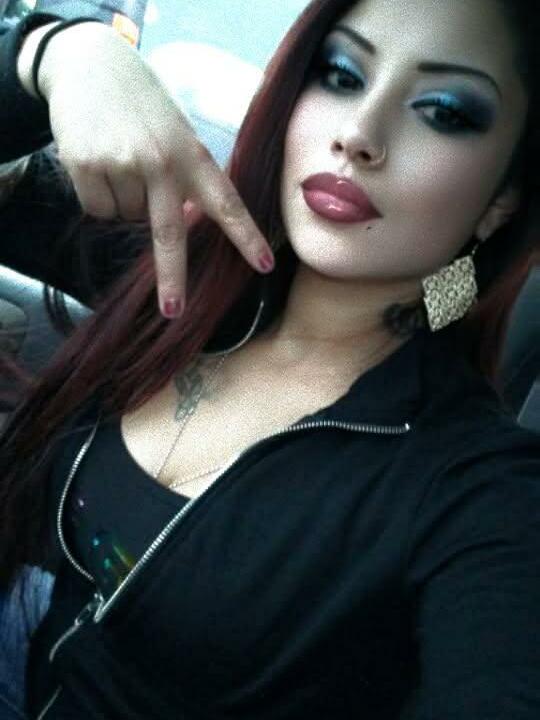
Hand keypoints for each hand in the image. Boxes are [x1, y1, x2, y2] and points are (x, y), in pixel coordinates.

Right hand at [39, 23, 275, 317]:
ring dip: (124, 202)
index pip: (227, 203)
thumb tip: (178, 225)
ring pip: (125, 219)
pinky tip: (99, 162)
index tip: (264, 265)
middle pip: (168, 234)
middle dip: (172, 277)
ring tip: (121, 160)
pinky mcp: (86, 165)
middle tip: (173, 310)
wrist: (91, 64)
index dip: (246, 237)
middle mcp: (161, 162)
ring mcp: (123, 163)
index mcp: (193, 156)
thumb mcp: (176, 134)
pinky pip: (96, 208)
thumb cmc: (144, 106)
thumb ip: (185, 177)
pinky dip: (97, 195)